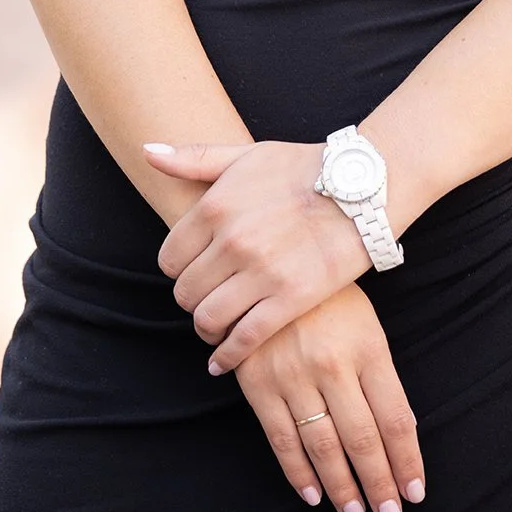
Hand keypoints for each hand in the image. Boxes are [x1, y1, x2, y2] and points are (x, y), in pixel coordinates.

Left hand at [148, 140, 368, 371]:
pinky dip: (228, 356)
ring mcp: (260, 272)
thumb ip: (194, 157)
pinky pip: (243, 339)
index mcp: (215, 206)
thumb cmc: (303, 168)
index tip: (193, 272)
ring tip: (215, 327)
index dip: (178, 270)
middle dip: (192, 299)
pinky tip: (222, 361)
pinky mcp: (289, 299)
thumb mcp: (247, 154)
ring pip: (208, 318)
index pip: (169, 258)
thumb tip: (148, 151)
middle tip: (207, 299)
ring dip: (206, 328)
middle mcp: (232, 241)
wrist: (363, 188)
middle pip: (185, 292)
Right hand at [234, 284, 425, 511]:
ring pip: (324, 446)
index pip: (395, 418)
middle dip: (379, 484)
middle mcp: (332, 364)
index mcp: (368, 347)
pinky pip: (282, 439)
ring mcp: (293, 375)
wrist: (269, 265)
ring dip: (342, 488)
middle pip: (363, 439)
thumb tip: (402, 431)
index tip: (415, 492)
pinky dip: (299, 472)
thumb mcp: (367, 325)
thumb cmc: (329, 298)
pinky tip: (314, 495)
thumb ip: (383, 377)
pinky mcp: (258, 383)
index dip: (407, 461)